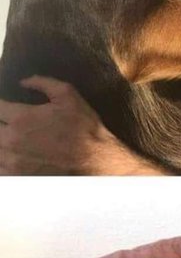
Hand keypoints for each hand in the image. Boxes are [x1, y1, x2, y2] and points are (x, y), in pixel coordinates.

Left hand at [0, 76, 167, 174]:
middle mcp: (11, 139)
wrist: (94, 159)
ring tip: (10, 137)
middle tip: (8, 120)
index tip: (5, 105)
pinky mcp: (19, 176)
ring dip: (2, 141)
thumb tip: (23, 81)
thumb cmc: (82, 126)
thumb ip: (42, 82)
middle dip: (1, 121)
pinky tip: (10, 155)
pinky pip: (1, 168)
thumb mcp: (67, 94)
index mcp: (21, 117)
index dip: (0, 105)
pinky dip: (3, 160)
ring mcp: (13, 160)